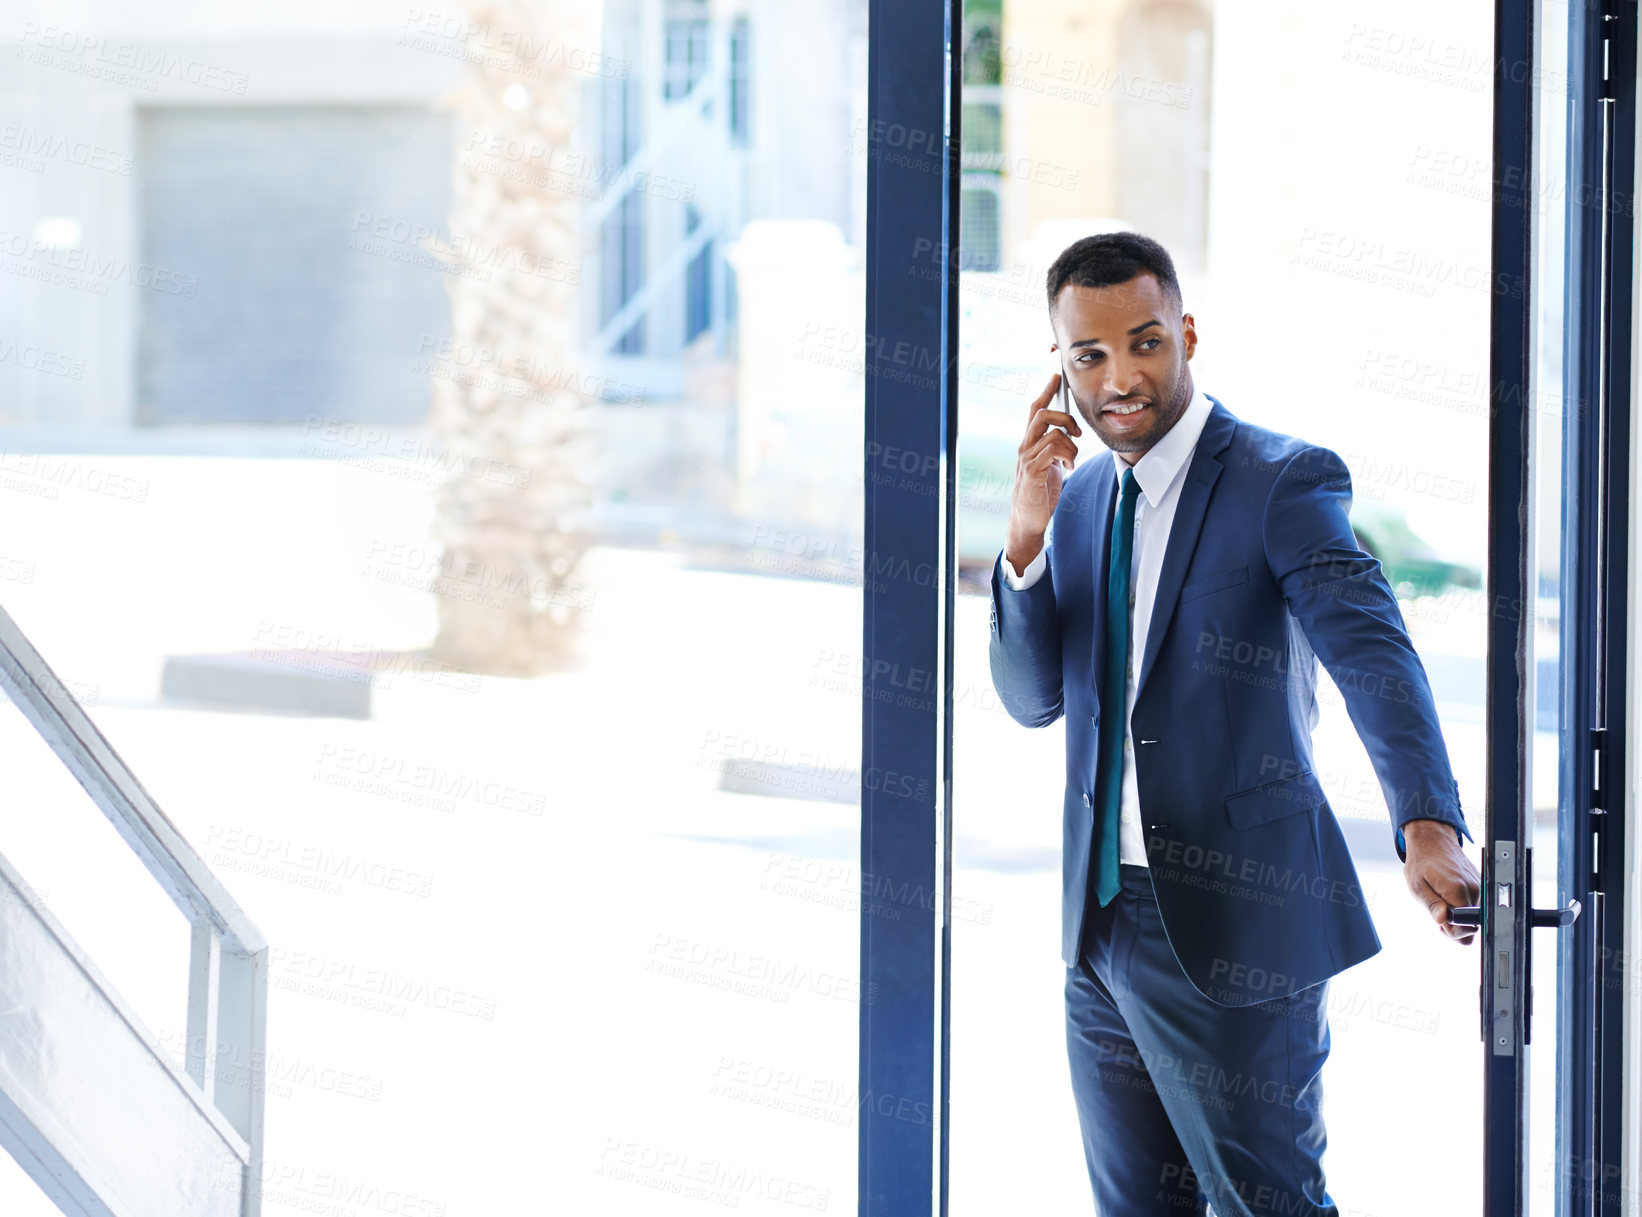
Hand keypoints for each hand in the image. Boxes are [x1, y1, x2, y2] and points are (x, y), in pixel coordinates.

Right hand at [1005, 373, 1080, 572]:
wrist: (1028, 520)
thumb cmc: (1039, 494)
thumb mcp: (1048, 465)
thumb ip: (1054, 448)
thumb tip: (1069, 436)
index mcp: (1029, 443)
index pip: (1035, 409)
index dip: (1046, 391)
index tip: (1056, 376)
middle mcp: (1024, 446)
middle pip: (1041, 413)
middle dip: (1065, 416)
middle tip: (1078, 432)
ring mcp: (1026, 458)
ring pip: (1052, 431)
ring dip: (1070, 443)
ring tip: (1072, 460)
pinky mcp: (1032, 471)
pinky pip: (1053, 449)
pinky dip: (1068, 455)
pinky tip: (1069, 468)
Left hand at [1402, 819, 1480, 943]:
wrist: (1433, 841)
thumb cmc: (1422, 863)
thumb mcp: (1418, 887)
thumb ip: (1432, 906)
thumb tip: (1443, 921)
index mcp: (1458, 891)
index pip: (1466, 928)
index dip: (1452, 931)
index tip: (1441, 922)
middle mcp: (1474, 890)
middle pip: (1472, 926)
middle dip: (1455, 925)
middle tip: (1438, 912)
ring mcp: (1479, 887)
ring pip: (1474, 917)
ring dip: (1458, 915)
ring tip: (1442, 899)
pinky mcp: (1480, 885)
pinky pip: (1475, 905)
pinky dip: (1463, 905)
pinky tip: (1450, 894)